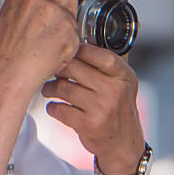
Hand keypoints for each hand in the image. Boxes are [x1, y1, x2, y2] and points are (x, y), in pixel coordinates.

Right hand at [0, 0, 82, 91]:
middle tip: (51, 30)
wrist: (9, 73)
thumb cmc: (7, 51)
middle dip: (66, 10)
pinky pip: (77, 35)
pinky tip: (53, 52)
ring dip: (67, 29)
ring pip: (73, 16)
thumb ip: (29, 2)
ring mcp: (53, 11)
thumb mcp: (10, 15)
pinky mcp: (66, 28)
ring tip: (48, 43)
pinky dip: (69, 46)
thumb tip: (44, 1)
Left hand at [42, 45, 145, 174]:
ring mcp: (101, 109)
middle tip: (51, 69)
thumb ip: (112, 61)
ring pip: (63, 88)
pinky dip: (52, 107)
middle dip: (58, 68)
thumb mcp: (125, 82)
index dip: (80, 49)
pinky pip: (59, 109)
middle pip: (74, 68)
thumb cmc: (119, 108)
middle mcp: (114, 91)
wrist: (124, 144)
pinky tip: (55, 106)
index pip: (101, 55)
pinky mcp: (88, 125)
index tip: (67, 49)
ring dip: (50, 88)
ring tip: (49, 89)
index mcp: (123, 76)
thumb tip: (97, 30)